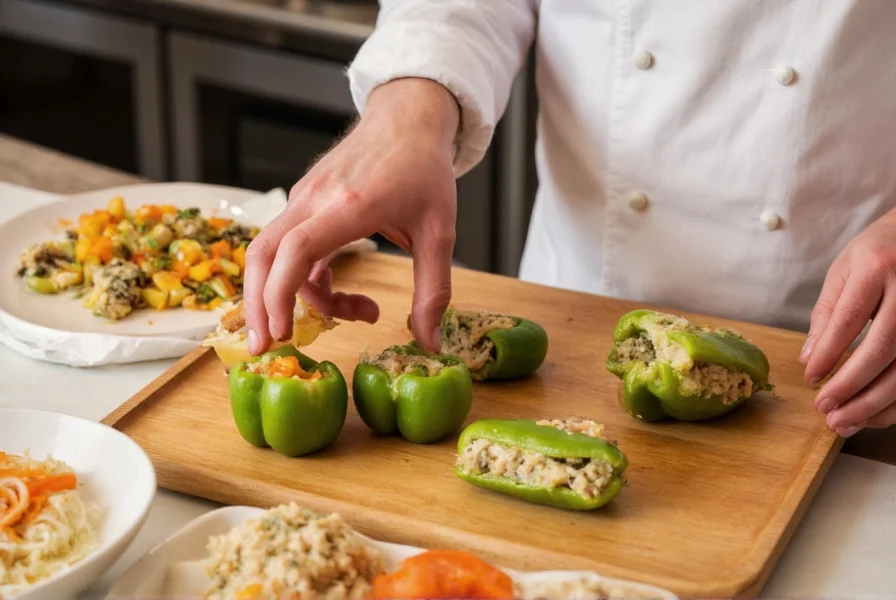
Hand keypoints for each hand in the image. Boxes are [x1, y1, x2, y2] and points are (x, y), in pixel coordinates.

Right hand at [242, 78, 459, 355]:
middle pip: (263, 254)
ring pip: (272, 252)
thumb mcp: (439, 232)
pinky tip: (342, 295)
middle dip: (258, 305)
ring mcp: (305, 198)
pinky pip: (291, 248)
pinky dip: (306, 279)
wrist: (408, 118)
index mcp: (349, 205)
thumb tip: (428, 342)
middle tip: (266, 348)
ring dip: (289, 295)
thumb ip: (434, 290)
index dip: (280, 295)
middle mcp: (315, 199)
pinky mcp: (305, 202)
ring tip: (340, 321)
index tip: (282, 333)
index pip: (295, 250)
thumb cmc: (424, 169)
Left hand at [803, 209, 895, 436]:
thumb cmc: (877, 253)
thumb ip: (826, 314)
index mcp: (877, 268)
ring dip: (875, 403)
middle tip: (824, 409)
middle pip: (883, 348)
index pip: (850, 318)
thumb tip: (808, 358)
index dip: (828, 353)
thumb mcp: (844, 271)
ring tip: (843, 422)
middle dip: (851, 385)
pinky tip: (874, 415)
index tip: (810, 378)